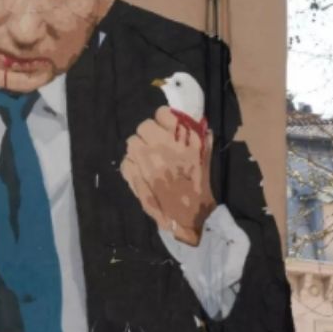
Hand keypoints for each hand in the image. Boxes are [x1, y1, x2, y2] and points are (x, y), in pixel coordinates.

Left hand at [119, 106, 216, 245]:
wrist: (186, 218)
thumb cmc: (200, 189)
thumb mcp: (207, 160)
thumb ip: (201, 139)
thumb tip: (194, 124)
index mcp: (181, 140)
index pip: (162, 113)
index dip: (164, 120)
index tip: (168, 128)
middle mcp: (160, 147)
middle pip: (144, 126)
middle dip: (150, 134)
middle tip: (156, 144)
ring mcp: (144, 161)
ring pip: (132, 142)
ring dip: (139, 148)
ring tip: (148, 159)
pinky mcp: (132, 176)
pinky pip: (125, 161)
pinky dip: (131, 164)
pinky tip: (141, 171)